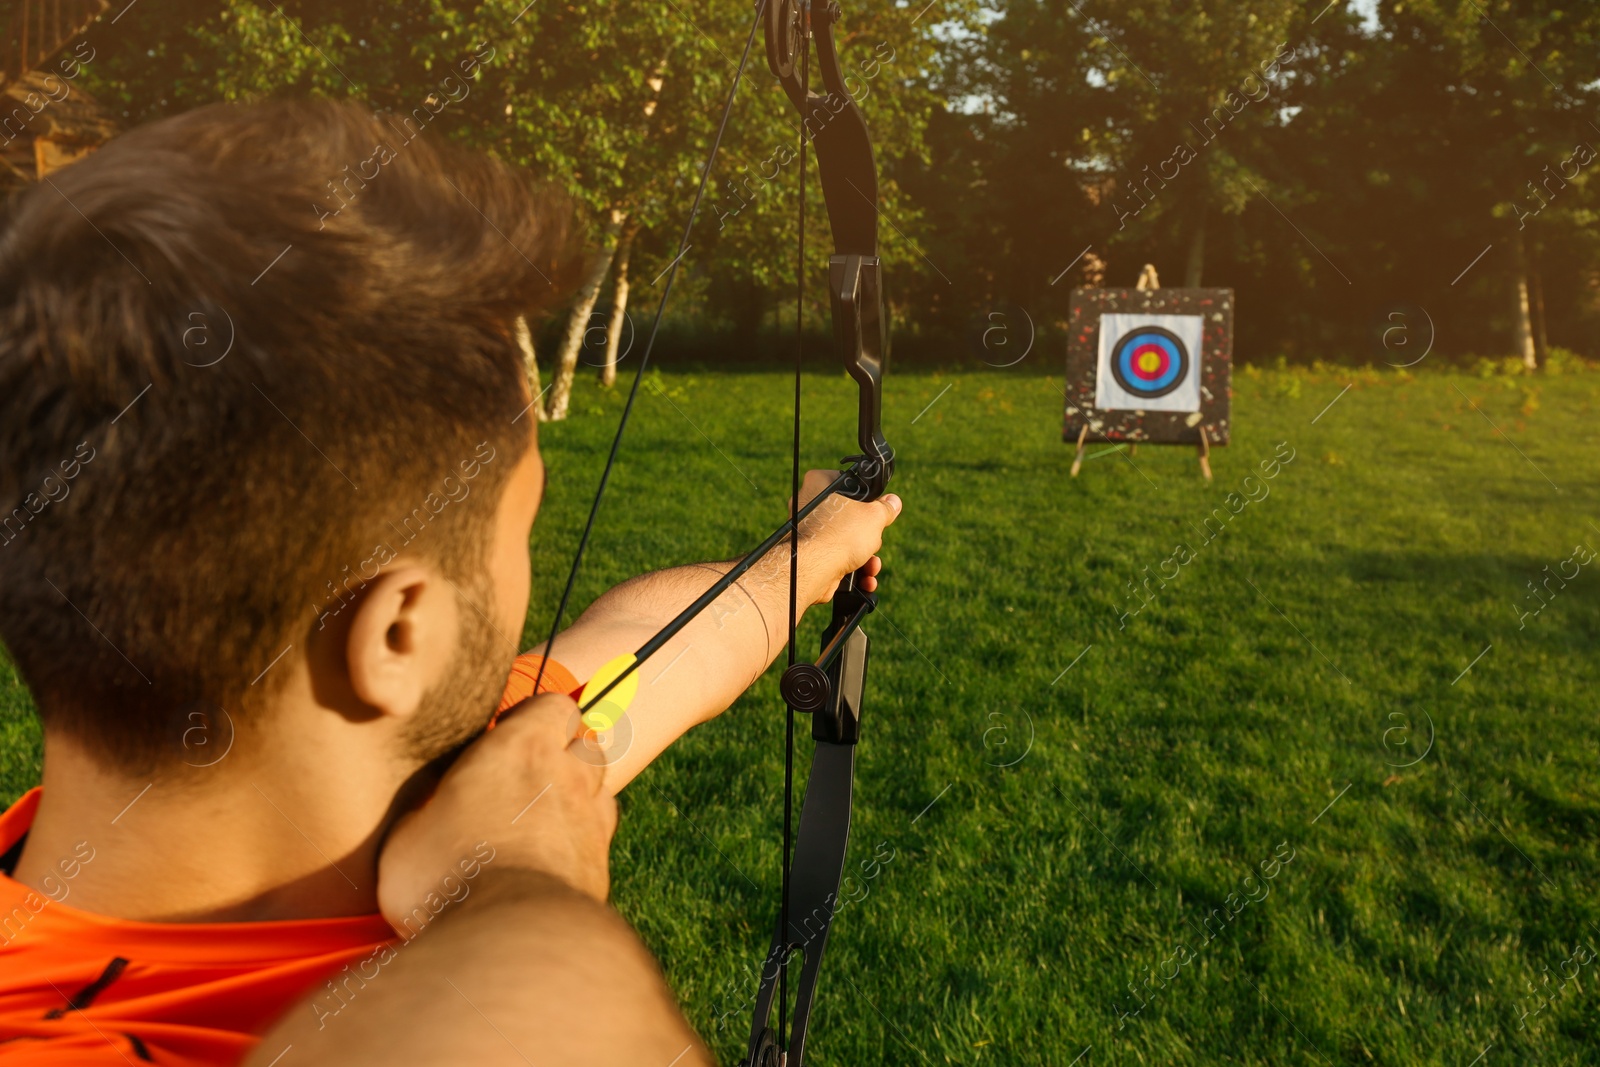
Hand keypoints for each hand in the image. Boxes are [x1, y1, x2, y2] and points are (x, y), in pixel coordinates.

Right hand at [377, 694, 615, 931]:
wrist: (508, 938)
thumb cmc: (446, 876)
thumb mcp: (409, 835)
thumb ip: (426, 810)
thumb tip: (425, 812)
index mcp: (521, 749)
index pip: (554, 704)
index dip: (538, 716)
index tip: (512, 736)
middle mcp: (566, 776)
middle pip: (589, 742)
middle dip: (569, 751)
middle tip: (532, 775)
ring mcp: (591, 822)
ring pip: (602, 788)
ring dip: (582, 793)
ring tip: (546, 815)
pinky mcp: (600, 868)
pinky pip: (600, 839)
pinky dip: (583, 841)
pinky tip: (555, 860)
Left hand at [794, 468, 900, 603]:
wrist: (816, 570)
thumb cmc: (840, 534)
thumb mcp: (874, 516)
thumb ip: (885, 508)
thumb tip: (893, 502)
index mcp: (818, 485)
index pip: (846, 482)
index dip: (865, 496)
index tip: (875, 508)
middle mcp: (807, 506)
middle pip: (848, 517)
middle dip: (868, 535)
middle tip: (874, 539)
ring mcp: (806, 533)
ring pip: (844, 542)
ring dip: (865, 558)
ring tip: (872, 566)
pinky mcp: (809, 556)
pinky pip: (835, 559)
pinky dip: (852, 570)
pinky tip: (865, 579)